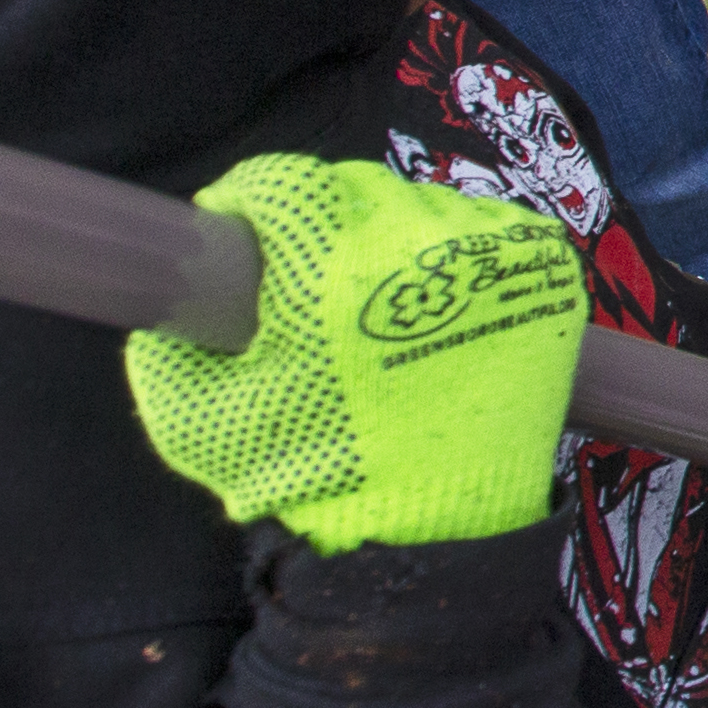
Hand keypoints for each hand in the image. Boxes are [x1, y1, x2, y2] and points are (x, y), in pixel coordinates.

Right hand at [125, 155, 585, 551]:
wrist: (436, 525)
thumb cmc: (314, 472)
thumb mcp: (197, 422)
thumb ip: (161, 347)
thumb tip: (171, 286)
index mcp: (326, 268)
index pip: (281, 182)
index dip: (251, 200)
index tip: (242, 227)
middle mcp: (414, 244)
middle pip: (356, 189)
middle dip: (322, 221)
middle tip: (311, 280)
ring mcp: (489, 254)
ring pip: (425, 206)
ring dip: (395, 238)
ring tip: (381, 308)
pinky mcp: (546, 273)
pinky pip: (488, 232)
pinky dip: (460, 258)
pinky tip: (441, 310)